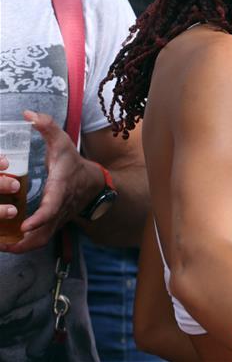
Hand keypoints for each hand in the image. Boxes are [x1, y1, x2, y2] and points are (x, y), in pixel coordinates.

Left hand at [0, 111, 100, 253]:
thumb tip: (28, 114)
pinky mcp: (53, 225)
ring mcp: (57, 219)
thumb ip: (47, 127)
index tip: (26, 225)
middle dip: (24, 241)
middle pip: (45, 231)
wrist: (93, 184)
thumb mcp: (63, 142)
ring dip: (22, 247)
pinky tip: (6, 243)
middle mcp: (60, 208)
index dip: (40, 217)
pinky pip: (39, 240)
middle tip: (2, 244)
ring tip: (1, 246)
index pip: (53, 206)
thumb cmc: (73, 163)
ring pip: (41, 240)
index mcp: (61, 188)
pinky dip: (24, 245)